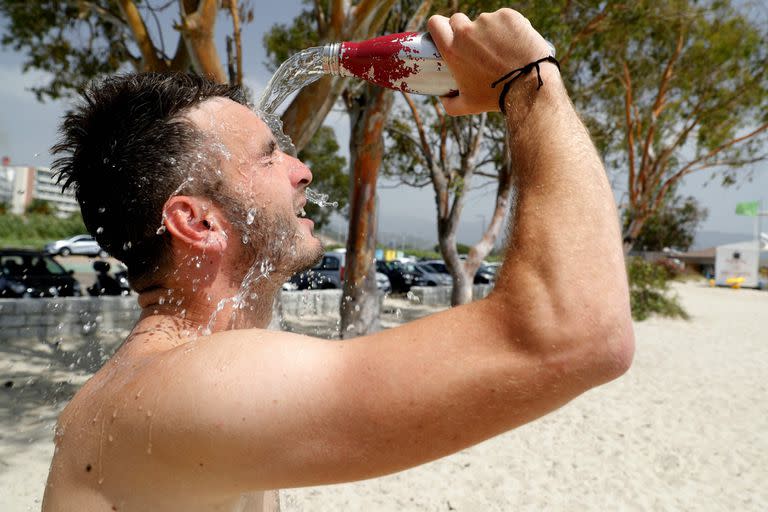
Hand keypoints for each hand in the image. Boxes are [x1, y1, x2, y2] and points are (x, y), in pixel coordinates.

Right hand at [428, 9, 554, 115]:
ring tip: (504, 52)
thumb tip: (444, 98)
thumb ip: (450, 104)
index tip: (448, 33)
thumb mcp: (468, 105)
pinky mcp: (508, 16)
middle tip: (477, 47)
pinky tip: (516, 45)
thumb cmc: (496, 97)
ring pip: (484, 21)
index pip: (435, 23)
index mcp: (452, 49)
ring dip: (490, 32)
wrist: (529, 85)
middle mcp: (467, 31)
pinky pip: (504, 19)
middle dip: (465, 31)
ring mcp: (488, 21)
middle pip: (458, 20)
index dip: (441, 27)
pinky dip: (509, 29)